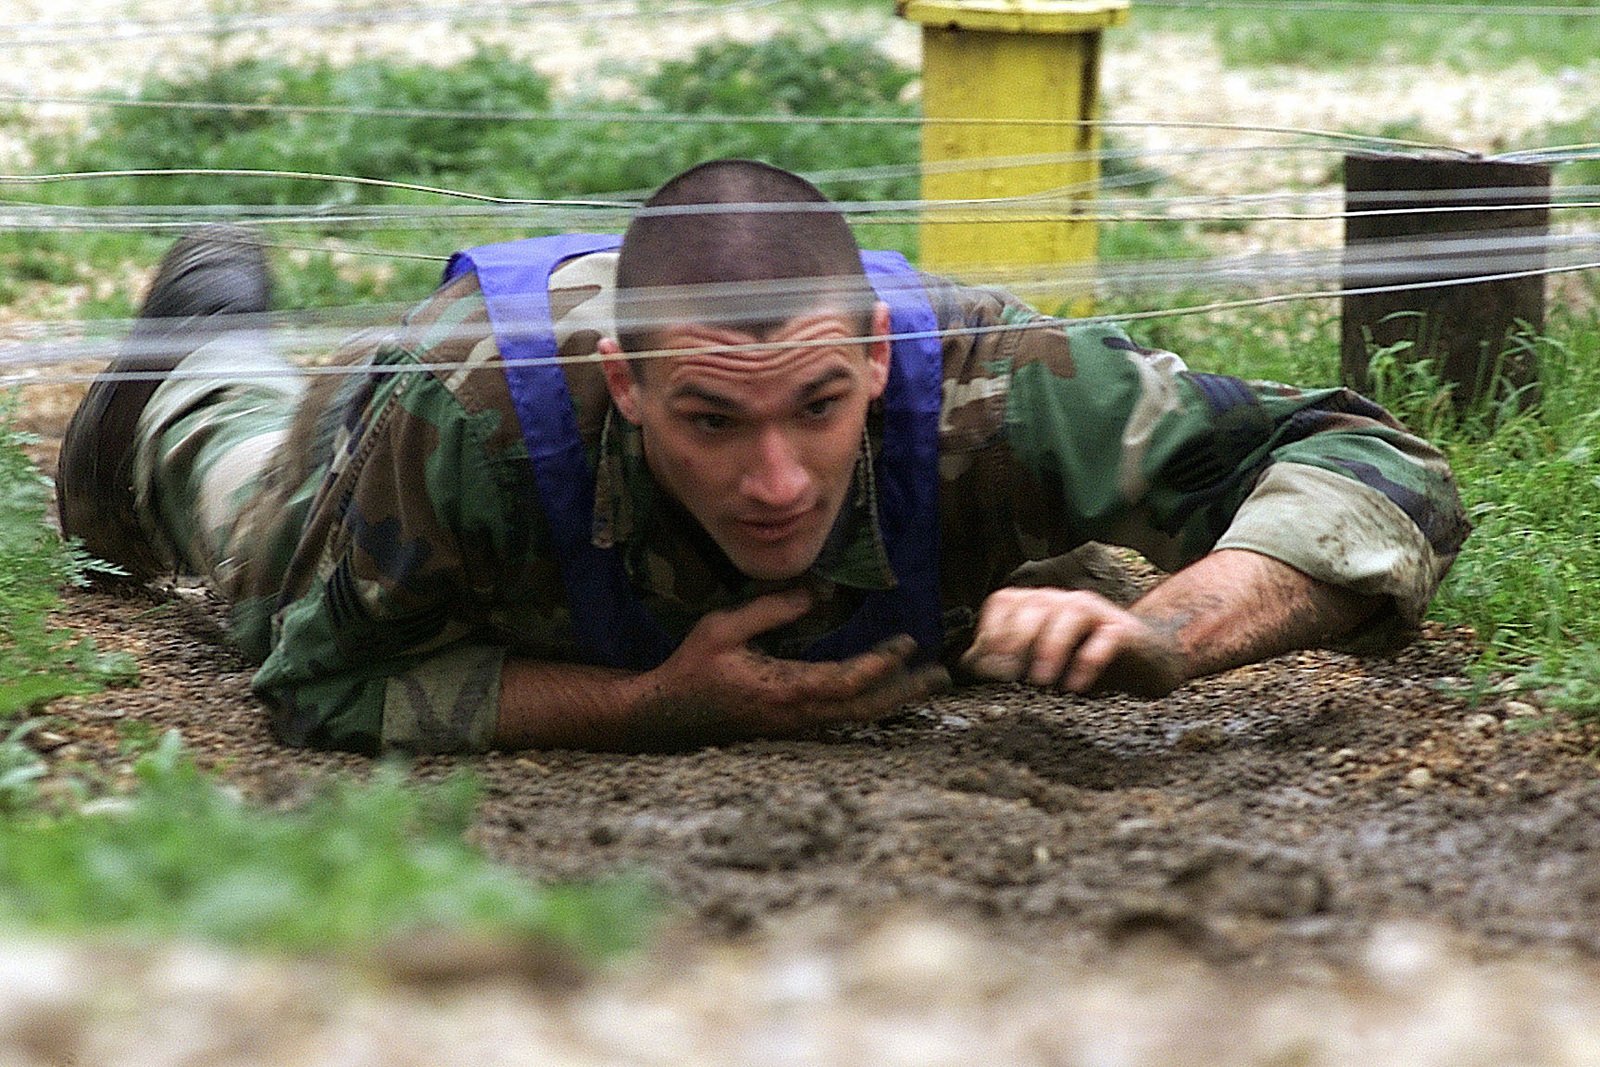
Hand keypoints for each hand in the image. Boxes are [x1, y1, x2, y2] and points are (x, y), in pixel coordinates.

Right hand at [633, 589, 950, 744]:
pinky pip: (843, 719)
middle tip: (940, 674)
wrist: (666, 714)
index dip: (880, 665)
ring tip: (926, 683)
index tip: (907, 644)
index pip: (845, 683)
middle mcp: (797, 714)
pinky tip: (888, 695)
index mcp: (783, 690)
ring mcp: (796, 726)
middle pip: (864, 708)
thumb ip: (771, 608)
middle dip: (904, 690)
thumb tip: (817, 591)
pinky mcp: (792, 727)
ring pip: (857, 717)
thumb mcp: (724, 628)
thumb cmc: (693, 667)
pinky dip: (872, 705)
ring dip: (894, 699)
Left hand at [959, 586, 1185, 698]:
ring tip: (1042, 681)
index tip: (982, 667)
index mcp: (1038, 606)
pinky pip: (1105, 637)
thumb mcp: (1042, 663)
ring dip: (1051, 646)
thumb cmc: (1085, 662)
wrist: (1147, 660)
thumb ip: (1008, 660)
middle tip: (1008, 675)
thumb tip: (966, 666)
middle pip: (1033, 605)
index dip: (990, 631)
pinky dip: (1089, 659)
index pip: (1004, 602)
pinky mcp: (1124, 631)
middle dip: (1016, 639)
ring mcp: (1096, 612)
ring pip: (1069, 614)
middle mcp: (1063, 601)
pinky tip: (1077, 685)